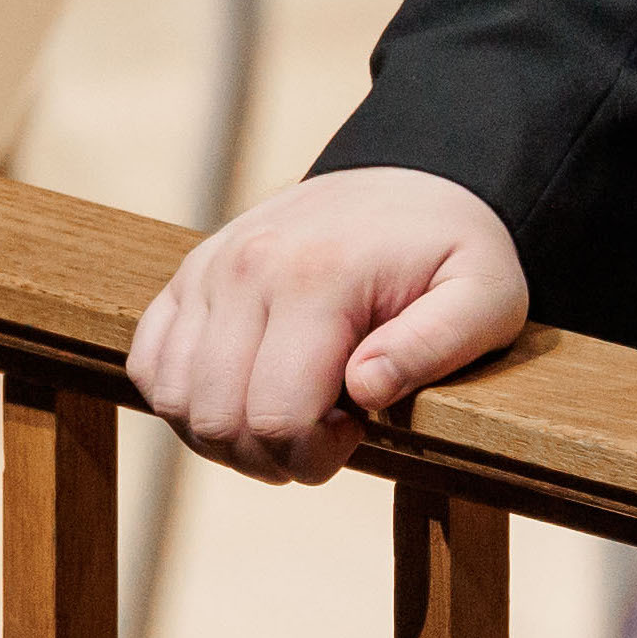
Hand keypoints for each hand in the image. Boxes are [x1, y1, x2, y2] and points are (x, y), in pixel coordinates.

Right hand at [127, 164, 531, 481]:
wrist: (413, 179)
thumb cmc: (453, 252)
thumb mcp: (486, 298)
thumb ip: (435, 346)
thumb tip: (365, 388)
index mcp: (318, 276)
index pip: (277, 418)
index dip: (315, 456)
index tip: (358, 430)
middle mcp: (247, 267)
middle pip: (218, 420)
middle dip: (272, 457)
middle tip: (326, 433)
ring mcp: (209, 268)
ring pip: (174, 400)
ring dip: (227, 436)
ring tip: (290, 414)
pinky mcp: (189, 275)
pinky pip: (150, 364)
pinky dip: (186, 401)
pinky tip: (246, 394)